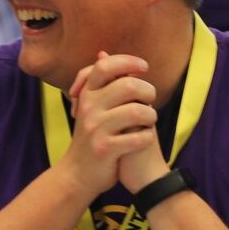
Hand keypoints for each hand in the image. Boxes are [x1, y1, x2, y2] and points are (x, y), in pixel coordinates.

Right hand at [61, 51, 160, 195]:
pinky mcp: (105, 149)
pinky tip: (144, 139)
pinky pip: (139, 137)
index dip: (128, 61)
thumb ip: (101, 83)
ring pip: (137, 112)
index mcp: (87, 95)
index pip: (105, 66)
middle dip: (148, 92)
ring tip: (149, 121)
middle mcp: (88, 109)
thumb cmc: (92, 136)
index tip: (144, 67)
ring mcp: (96, 129)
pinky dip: (147, 138)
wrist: (77, 175)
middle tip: (150, 100)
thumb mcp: (91, 107)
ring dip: (151, 116)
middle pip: (129, 86)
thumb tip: (103, 54)